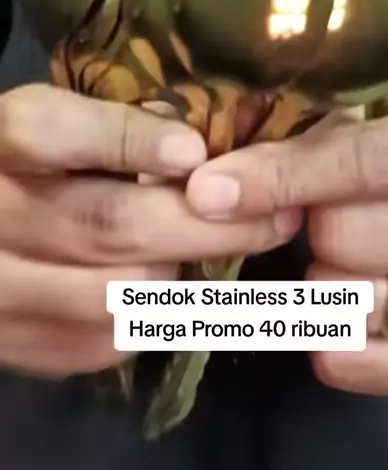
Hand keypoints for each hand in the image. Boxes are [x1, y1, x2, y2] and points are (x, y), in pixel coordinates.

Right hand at [0, 85, 299, 378]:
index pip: (50, 133)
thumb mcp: (52, 125)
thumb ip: (108, 129)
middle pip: (107, 225)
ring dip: (186, 274)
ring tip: (231, 254)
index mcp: (2, 143)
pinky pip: (101, 343)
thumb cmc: (23, 168)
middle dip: (207, 225)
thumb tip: (196, 153)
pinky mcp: (11, 342)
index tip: (198, 152)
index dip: (129, 141)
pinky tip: (175, 291)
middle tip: (277, 217)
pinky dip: (151, 319)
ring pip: (115, 294)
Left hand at [186, 101, 387, 397]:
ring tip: (353, 260)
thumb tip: (239, 162)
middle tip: (327, 213)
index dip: (280, 176)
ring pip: (346, 306)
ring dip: (323, 282)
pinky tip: (351, 308)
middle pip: (344, 238)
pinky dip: (331, 338)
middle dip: (314, 223)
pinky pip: (357, 365)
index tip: (207, 190)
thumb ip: (344, 134)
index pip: (363, 164)